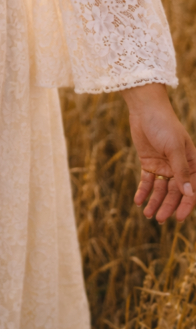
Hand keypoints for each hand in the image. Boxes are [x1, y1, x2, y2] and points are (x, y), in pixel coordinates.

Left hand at [121, 83, 195, 223]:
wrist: (145, 109)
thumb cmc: (164, 125)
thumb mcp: (173, 148)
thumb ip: (181, 171)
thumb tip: (189, 194)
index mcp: (192, 163)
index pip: (191, 189)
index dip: (186, 204)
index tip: (179, 218)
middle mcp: (179, 167)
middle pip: (175, 192)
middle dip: (167, 206)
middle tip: (158, 219)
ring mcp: (164, 165)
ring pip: (161, 189)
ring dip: (155, 201)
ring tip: (147, 214)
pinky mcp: (149, 163)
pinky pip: (148, 181)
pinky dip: (143, 191)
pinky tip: (138, 201)